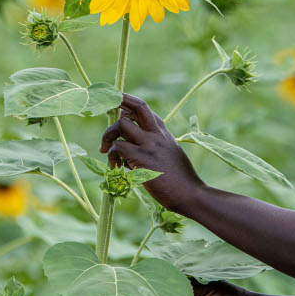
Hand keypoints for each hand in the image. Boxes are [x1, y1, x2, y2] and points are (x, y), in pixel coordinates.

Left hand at [100, 93, 204, 212]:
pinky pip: (118, 147)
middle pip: (136, 108)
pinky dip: (111, 156)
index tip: (116, 101)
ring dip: (108, 136)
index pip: (144, 109)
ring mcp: (149, 144)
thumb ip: (152, 146)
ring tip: (105, 150)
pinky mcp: (142, 158)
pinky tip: (115, 167)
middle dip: (118, 103)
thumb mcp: (169, 155)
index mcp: (163, 133)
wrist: (190, 194)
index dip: (128, 102)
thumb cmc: (179, 180)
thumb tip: (128, 148)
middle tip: (105, 111)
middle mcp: (157, 134)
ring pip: (121, 125)